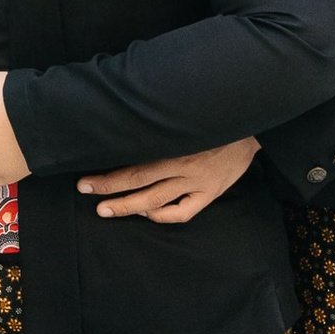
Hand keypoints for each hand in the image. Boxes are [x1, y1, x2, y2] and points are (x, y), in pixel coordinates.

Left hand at [78, 133, 259, 223]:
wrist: (250, 127)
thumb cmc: (211, 119)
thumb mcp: (183, 117)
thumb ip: (158, 124)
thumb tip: (124, 124)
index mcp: (174, 143)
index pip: (133, 164)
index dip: (107, 176)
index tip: (84, 180)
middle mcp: (183, 164)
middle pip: (138, 182)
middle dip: (108, 189)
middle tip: (85, 192)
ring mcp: (196, 182)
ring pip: (156, 200)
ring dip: (128, 206)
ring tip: (105, 210)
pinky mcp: (209, 193)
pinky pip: (182, 213)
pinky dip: (161, 216)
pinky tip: (146, 214)